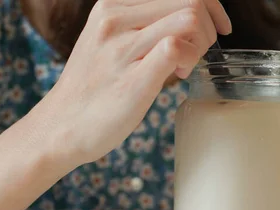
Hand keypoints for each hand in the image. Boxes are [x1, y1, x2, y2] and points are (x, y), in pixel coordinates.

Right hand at [30, 0, 231, 165]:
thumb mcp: (109, 41)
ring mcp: (122, 48)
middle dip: (209, 27)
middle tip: (199, 53)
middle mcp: (114, 19)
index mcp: (112, 6)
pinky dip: (191, 58)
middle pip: (189, 0)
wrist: (61, 127)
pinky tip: (179, 73)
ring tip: (185, 65)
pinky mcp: (132, 78)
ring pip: (188, 20)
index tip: (218, 26)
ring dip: (201, 44)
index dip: (209, 5)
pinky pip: (176, 48)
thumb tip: (189, 21)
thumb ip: (142, 26)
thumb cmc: (92, 88)